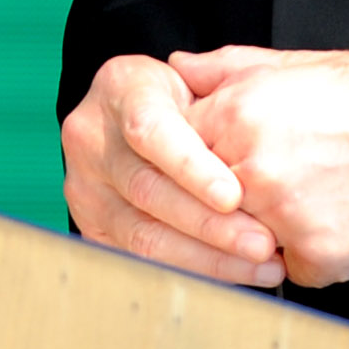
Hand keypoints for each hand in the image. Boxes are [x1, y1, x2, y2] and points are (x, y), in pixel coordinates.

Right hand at [60, 53, 286, 287]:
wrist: (131, 114)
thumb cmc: (178, 95)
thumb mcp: (196, 75)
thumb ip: (219, 83)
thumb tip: (251, 109)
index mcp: (118, 88)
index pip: (149, 129)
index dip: (190, 166)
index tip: (233, 195)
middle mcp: (91, 138)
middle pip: (148, 190)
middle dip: (210, 225)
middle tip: (262, 243)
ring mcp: (86, 187)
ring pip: (145, 234)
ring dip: (208, 258)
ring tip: (260, 266)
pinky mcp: (93, 227)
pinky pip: (144, 259)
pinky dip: (194, 270)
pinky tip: (235, 273)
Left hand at [178, 44, 348, 288]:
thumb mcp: (293, 63)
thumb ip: (225, 68)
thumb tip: (181, 69)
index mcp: (237, 115)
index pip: (176, 152)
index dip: (194, 157)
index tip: (215, 159)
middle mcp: (251, 169)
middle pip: (207, 203)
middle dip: (229, 197)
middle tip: (275, 180)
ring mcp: (282, 219)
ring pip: (246, 239)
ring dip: (266, 226)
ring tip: (310, 193)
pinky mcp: (317, 258)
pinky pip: (291, 267)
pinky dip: (309, 252)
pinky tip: (338, 218)